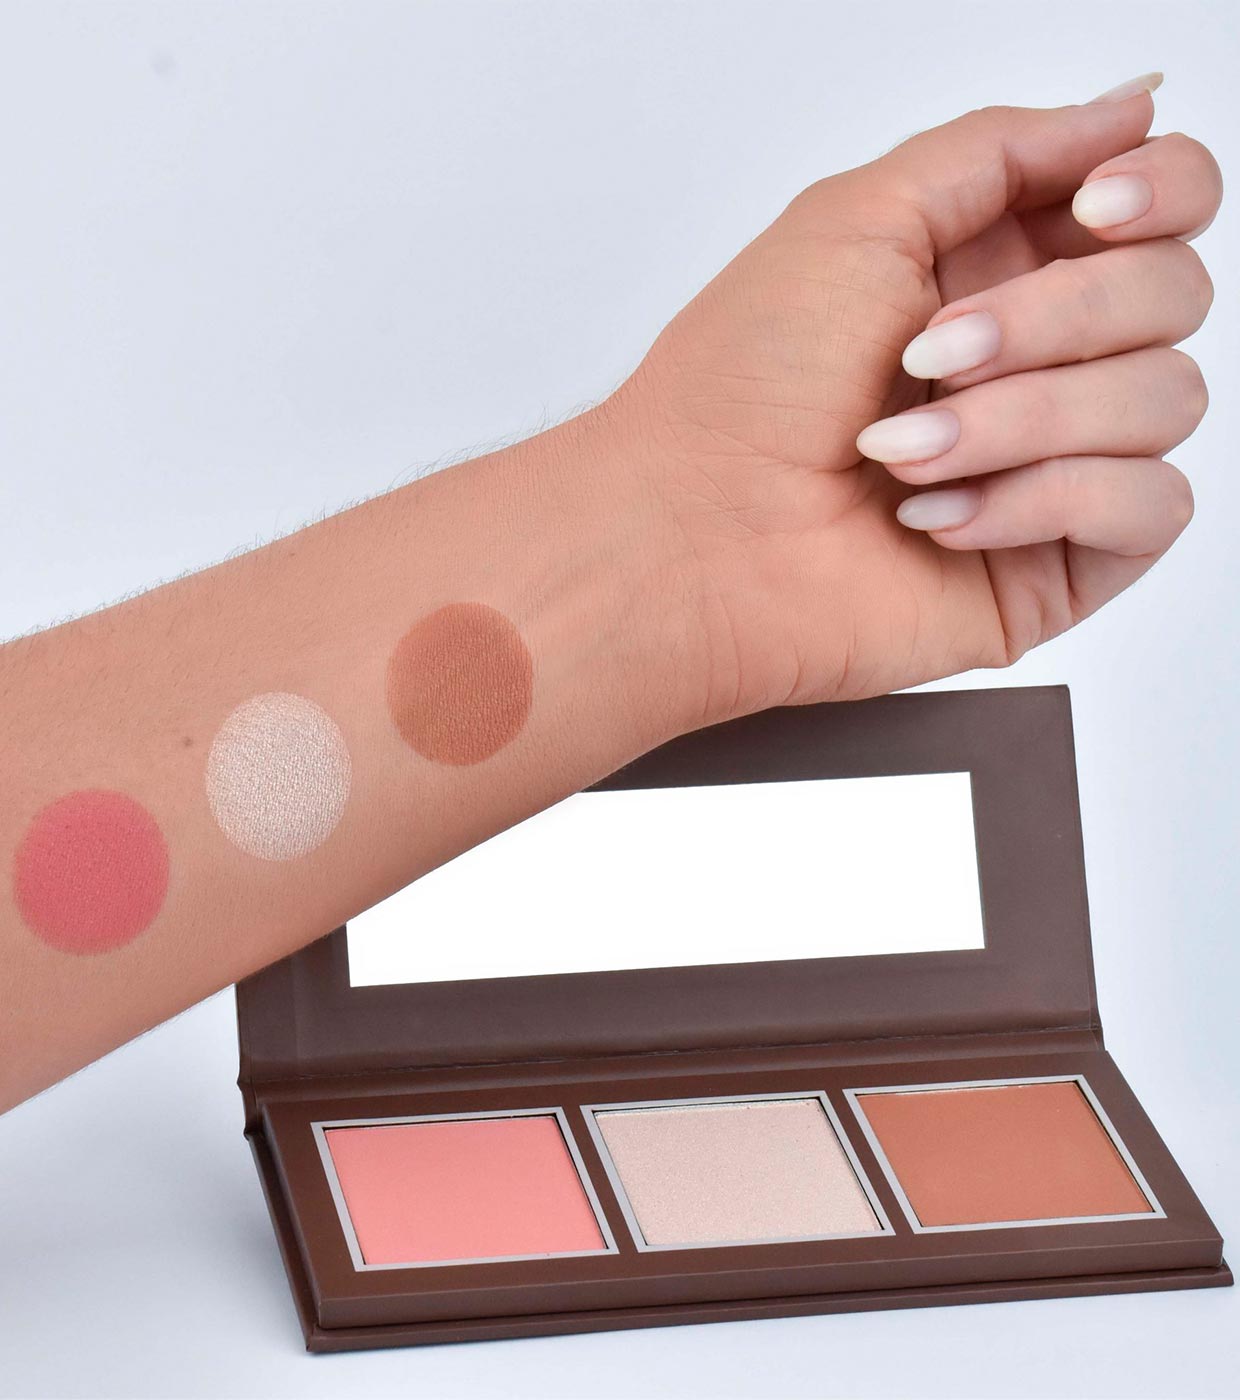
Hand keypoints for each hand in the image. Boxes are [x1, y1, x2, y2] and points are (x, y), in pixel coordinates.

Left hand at [609, 78, 1219, 725]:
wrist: (694, 536)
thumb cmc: (742, 387)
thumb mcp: (855, 218)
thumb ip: (1001, 150)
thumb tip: (1132, 104)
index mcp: (1000, 268)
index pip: (1166, 204)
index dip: (1162, 191)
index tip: (1091, 210)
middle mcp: (1042, 358)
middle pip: (1173, 295)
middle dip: (1049, 321)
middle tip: (926, 357)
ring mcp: (1058, 461)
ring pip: (1166, 402)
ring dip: (1020, 421)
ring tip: (904, 455)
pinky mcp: (1063, 558)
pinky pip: (1149, 507)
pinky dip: (1039, 502)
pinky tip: (941, 521)